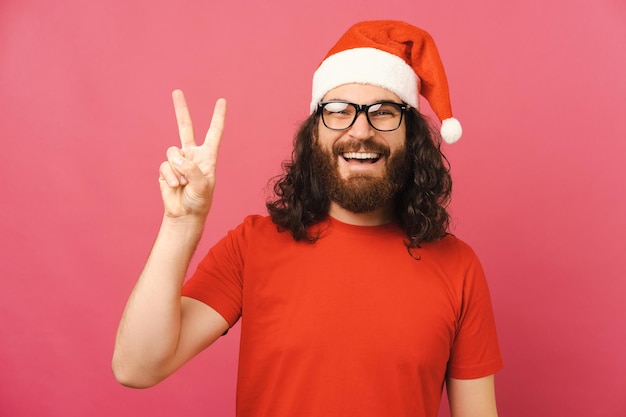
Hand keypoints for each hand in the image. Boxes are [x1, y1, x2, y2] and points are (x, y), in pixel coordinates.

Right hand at [158, 90, 225, 218]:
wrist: (184, 214)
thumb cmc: (199, 201)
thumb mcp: (203, 186)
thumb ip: (191, 169)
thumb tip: (175, 157)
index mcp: (208, 156)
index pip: (214, 133)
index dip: (218, 117)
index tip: (222, 101)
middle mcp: (192, 155)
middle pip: (185, 128)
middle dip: (181, 110)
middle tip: (177, 91)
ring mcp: (178, 161)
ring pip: (172, 152)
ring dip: (177, 169)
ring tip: (183, 183)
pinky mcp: (166, 168)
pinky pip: (165, 166)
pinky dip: (170, 177)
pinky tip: (175, 186)